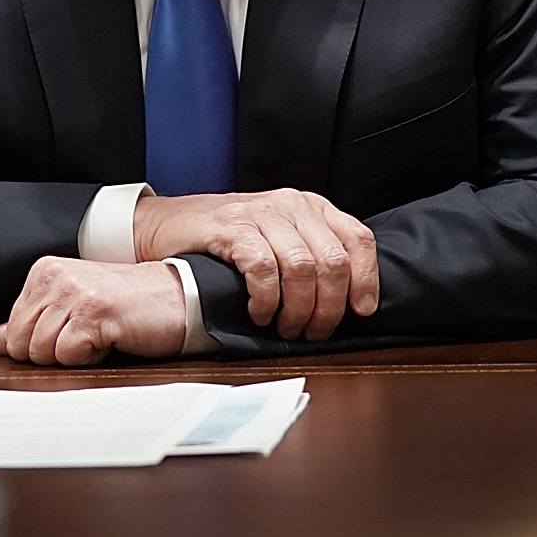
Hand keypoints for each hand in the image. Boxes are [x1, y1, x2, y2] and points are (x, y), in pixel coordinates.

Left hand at [0, 257, 191, 365]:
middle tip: (86, 336)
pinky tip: (109, 339)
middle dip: (51, 353)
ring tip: (100, 335)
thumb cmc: (126, 307)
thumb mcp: (72, 310)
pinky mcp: (93, 312)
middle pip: (21, 343)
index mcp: (44, 271)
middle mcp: (55, 276)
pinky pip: (68, 355)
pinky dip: (89, 358)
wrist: (176, 297)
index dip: (41, 344)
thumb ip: (32, 323)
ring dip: (74, 356)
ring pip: (43, 352)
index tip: (73, 330)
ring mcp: (74, 293)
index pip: (12, 329)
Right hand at [133, 188, 378, 340]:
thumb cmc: (228, 239)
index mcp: (311, 207)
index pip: (358, 239)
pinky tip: (259, 313)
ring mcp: (261, 213)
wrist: (170, 225)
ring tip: (285, 328)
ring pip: (302, 268)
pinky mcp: (232, 227)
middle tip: (312, 331)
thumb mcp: (280, 238)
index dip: (366, 279)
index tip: (361, 311)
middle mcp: (291, 205)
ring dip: (298, 309)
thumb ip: (313, 256)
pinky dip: (266, 299)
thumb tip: (349, 300)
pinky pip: (264, 268)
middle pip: (332, 261)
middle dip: (328, 307)